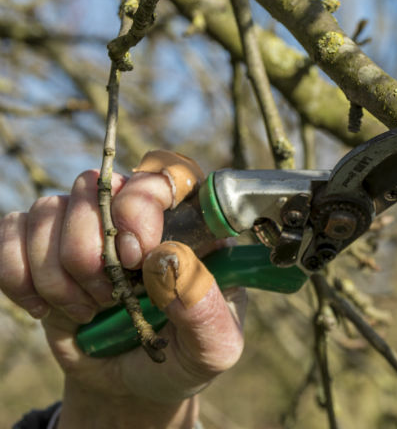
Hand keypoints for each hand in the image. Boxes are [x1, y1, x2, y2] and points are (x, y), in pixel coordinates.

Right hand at [0, 166, 245, 428]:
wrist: (135, 384)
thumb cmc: (184, 358)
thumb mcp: (214, 347)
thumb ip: (204, 307)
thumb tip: (165, 257)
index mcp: (190, 223)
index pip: (164, 174)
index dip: (139, 208)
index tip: (132, 257)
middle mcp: (136, 212)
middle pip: (95, 186)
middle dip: (90, 252)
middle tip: (109, 297)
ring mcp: (87, 225)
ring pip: (49, 208)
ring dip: (57, 272)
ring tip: (86, 310)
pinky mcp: (43, 246)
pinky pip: (10, 230)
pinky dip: (17, 274)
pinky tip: (44, 308)